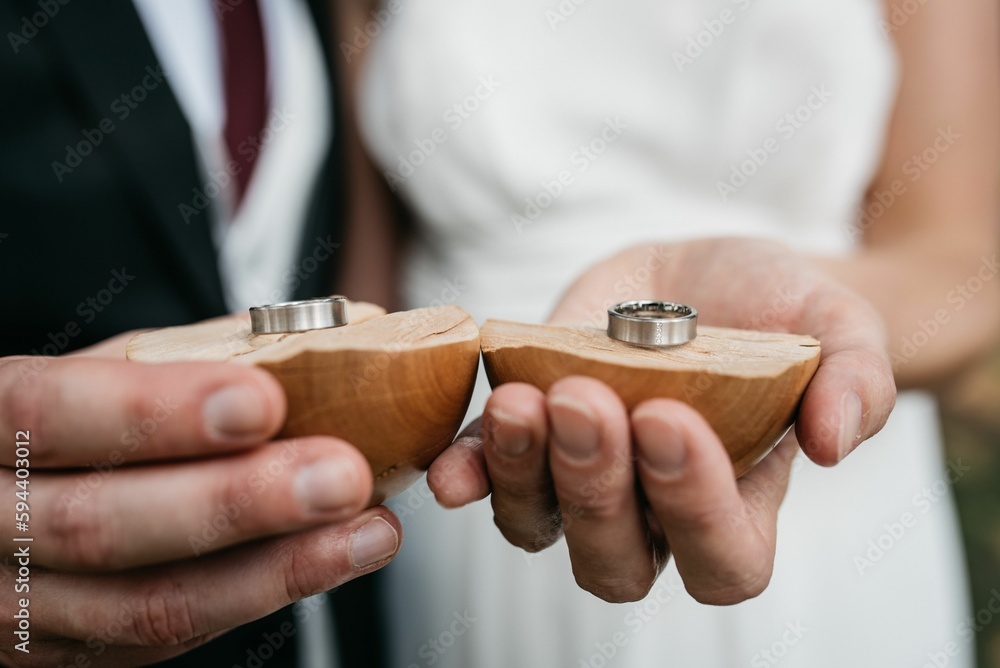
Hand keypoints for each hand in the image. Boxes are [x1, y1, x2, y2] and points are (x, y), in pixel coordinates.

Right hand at [0, 330, 400, 666]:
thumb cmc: (55, 421)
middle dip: (237, 502)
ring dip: (274, 570)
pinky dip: (255, 598)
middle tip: (339, 476)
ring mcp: (16, 602)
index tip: (262, 400)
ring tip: (364, 533)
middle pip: (102, 526)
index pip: (50, 415)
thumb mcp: (92, 372)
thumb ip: (182, 359)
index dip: (156, 410)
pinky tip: (323, 564)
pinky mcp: (64, 649)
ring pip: (143, 605)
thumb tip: (320, 339)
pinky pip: (163, 637)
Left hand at [427, 237, 895, 603]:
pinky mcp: (529, 441)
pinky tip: (454, 457)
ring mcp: (581, 483)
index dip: (693, 509)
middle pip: (616, 560)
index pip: (723, 558)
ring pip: (541, 527)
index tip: (670, 418)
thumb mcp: (836, 323)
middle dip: (596, 487)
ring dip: (524, 476)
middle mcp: (652, 514)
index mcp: (739, 506)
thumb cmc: (776, 309)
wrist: (702, 276)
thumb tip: (836, 443)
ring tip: (523, 401)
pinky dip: (469, 473)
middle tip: (586, 399)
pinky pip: (487, 479)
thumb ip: (855, 378)